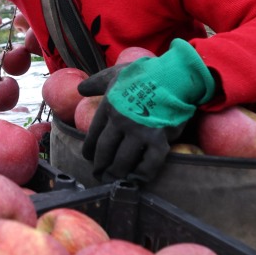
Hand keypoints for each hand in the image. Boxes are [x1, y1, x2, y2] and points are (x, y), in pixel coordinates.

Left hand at [79, 39, 215, 183]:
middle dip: (99, 166)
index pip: (93, 134)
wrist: (176, 75)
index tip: (88, 157)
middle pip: (105, 151)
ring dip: (116, 174)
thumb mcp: (115, 73)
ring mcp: (139, 132)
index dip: (89, 149)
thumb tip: (80, 89)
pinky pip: (149, 164)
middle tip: (98, 175)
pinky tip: (138, 179)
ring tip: (114, 181)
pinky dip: (142, 175)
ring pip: (122, 161)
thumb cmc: (145, 73)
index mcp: (109, 106)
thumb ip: (96, 82)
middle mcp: (121, 121)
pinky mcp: (159, 139)